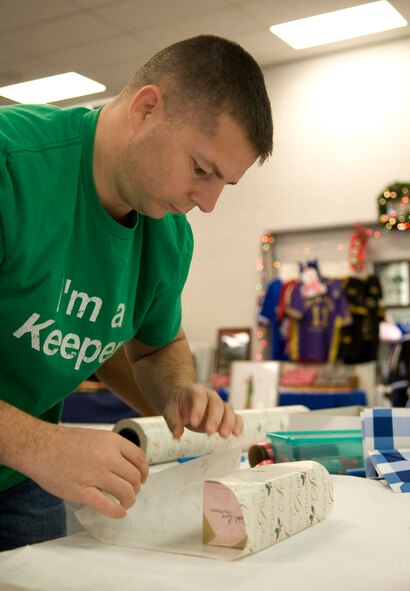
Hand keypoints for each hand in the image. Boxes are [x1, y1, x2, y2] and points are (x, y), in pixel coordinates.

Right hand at [21, 423, 148, 518]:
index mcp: (112, 441)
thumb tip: (128, 465)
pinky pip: (107, 506)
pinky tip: (119, 513)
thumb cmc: (66, 442)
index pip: (139, 458)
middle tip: (130, 492)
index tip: (141, 478)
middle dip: (136, 488)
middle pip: (135, 477)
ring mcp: (95, 475)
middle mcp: (107, 457)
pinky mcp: (82, 492)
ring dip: (129, 500)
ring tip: (124, 503)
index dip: (144, 471)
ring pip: (125, 492)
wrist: (40, 447)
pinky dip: (117, 512)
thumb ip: (112, 449)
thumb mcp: (96, 436)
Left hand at [161, 383, 243, 438]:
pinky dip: (237, 424)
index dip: (198, 409)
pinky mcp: (224, 415)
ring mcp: (219, 405)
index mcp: (196, 391)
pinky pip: (235, 416)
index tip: (194, 423)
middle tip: (210, 431)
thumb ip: (173, 421)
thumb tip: (177, 434)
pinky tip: (237, 434)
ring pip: (228, 409)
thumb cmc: (178, 404)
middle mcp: (210, 396)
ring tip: (223, 435)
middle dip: (214, 418)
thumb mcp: (170, 410)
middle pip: (216, 403)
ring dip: (228, 422)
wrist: (184, 400)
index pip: (199, 397)